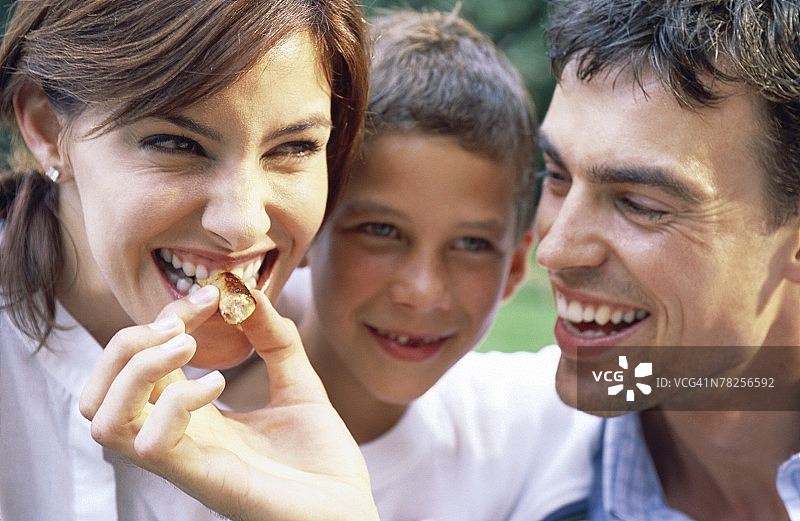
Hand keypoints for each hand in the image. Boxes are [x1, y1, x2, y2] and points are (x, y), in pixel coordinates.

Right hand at [79, 286, 378, 520]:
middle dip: (130, 341)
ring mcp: (186, 462)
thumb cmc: (322, 459)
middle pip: (97, 392)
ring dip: (138, 368)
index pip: (139, 364)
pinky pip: (152, 443)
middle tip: (183, 326)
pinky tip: (220, 386)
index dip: (163, 318)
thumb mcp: (299, 384)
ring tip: (190, 349)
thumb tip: (248, 293)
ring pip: (104, 418)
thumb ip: (275, 341)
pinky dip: (178, 401)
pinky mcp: (205, 480)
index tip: (210, 295)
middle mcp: (177, 439)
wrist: (350, 511)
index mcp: (191, 418)